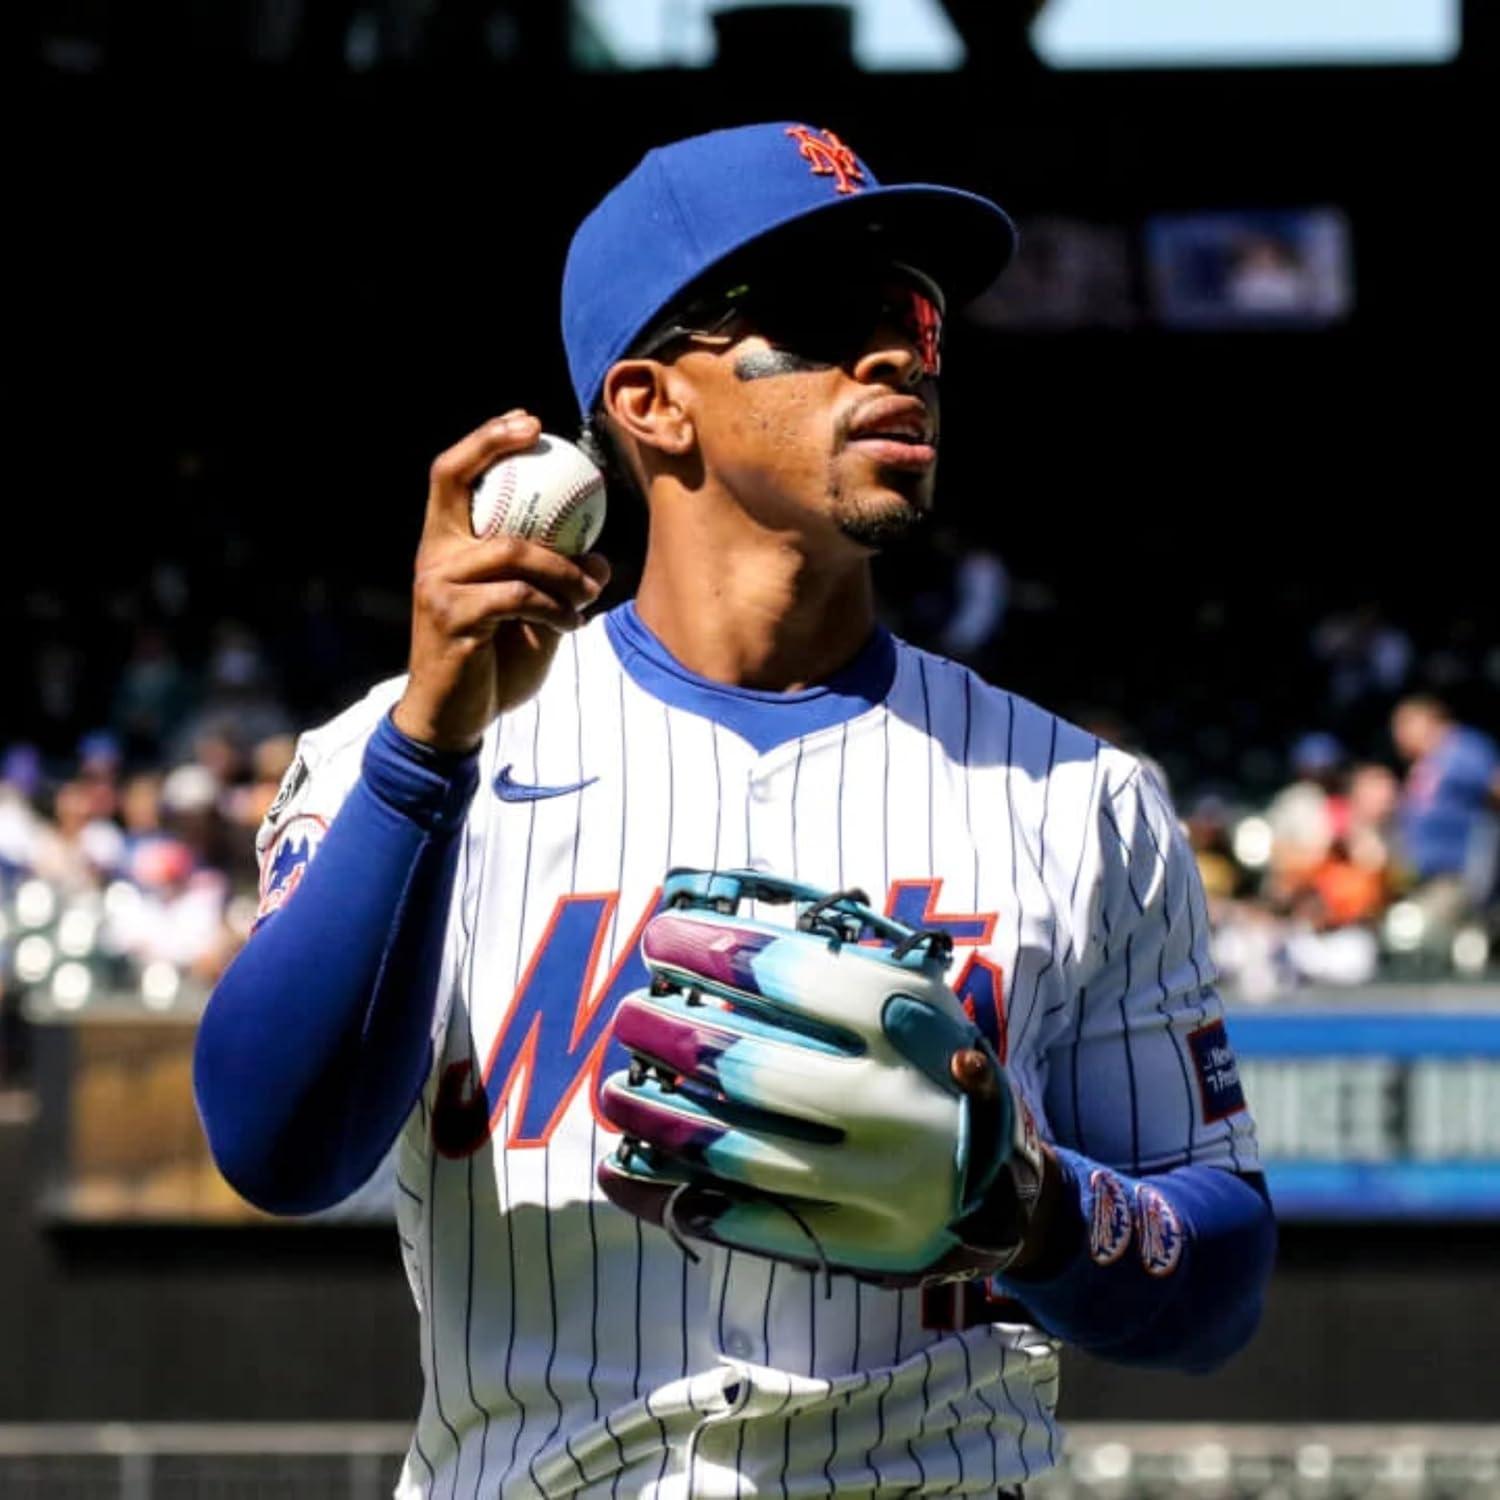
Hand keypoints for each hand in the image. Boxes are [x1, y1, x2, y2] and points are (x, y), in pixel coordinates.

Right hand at [393, 411, 609, 751]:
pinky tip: (573, 623)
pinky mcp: (452, 618)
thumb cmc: (490, 663)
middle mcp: (433, 556)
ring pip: (513, 550)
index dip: (484, 440)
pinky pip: (520, 597)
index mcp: (444, 546)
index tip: (528, 422)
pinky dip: (556, 607)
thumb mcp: (523, 613)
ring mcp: (438, 585)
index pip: (449, 476)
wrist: (452, 719)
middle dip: (496, 447)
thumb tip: (597, 554)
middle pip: (456, 482)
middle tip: (545, 441)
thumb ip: (549, 580)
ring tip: (591, 590)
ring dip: (564, 569)